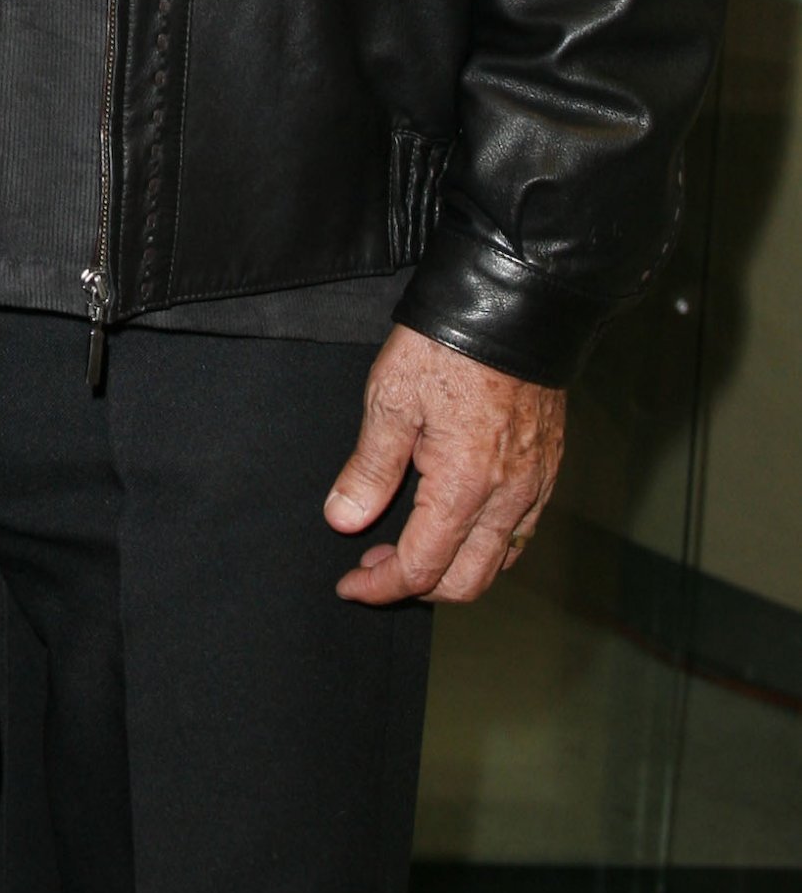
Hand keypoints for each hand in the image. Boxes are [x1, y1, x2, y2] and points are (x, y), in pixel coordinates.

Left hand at [325, 324, 565, 605]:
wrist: (513, 305)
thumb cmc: (447, 345)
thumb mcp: (390, 399)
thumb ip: (369, 469)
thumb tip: (344, 520)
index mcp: (464, 487)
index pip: (423, 568)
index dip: (382, 587)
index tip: (350, 586)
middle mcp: (508, 498)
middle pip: (467, 582)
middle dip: (417, 588)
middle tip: (374, 566)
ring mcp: (535, 485)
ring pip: (499, 562)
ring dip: (452, 569)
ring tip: (408, 545)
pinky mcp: (547, 468)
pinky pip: (520, 532)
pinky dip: (485, 546)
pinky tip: (454, 521)